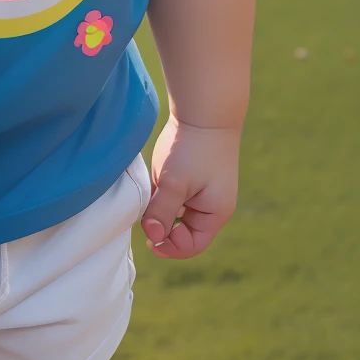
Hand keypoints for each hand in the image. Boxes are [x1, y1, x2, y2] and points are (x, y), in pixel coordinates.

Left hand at [140, 116, 239, 260]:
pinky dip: (158, 197)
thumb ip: (162, 212)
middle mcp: (208, 206)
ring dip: (158, 212)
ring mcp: (197, 192)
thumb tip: (152, 238)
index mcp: (214, 213)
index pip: (193, 245)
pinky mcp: (186, 178)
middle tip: (145, 219)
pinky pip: (170, 198)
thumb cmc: (193, 150)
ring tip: (148, 199)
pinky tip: (150, 186)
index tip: (151, 238)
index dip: (171, 247)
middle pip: (182, 232)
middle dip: (162, 228)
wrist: (202, 112)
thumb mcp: (174, 184)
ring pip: (173, 214)